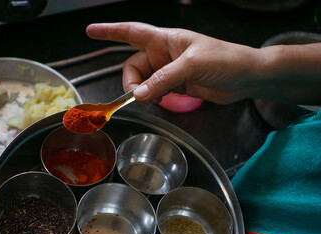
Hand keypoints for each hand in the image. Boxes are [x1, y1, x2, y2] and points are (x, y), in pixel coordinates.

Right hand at [86, 22, 320, 104]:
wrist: (245, 77)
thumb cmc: (224, 60)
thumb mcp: (192, 66)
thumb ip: (164, 80)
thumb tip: (139, 95)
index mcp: (166, 39)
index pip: (132, 32)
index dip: (110, 32)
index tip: (91, 32)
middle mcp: (164, 54)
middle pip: (134, 66)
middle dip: (132, 81)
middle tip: (139, 96)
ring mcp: (169, 70)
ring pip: (143, 81)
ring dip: (143, 91)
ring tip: (154, 98)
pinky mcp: (176, 84)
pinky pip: (155, 90)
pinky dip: (153, 96)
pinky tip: (161, 99)